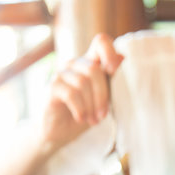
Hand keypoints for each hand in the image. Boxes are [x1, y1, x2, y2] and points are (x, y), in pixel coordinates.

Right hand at [41, 33, 123, 149]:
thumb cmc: (85, 114)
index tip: (113, 70)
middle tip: (102, 116)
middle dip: (102, 96)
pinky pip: (71, 93)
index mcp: (91, 64)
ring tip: (93, 120)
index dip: (109, 51)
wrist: (59, 132)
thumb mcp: (103, 99)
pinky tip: (81, 118)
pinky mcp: (51, 87)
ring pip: (83, 82)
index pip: (101, 42)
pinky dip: (80, 109)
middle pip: (95, 70)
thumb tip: (123, 56)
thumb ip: (111, 80)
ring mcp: (61, 73)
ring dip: (91, 105)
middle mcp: (75, 64)